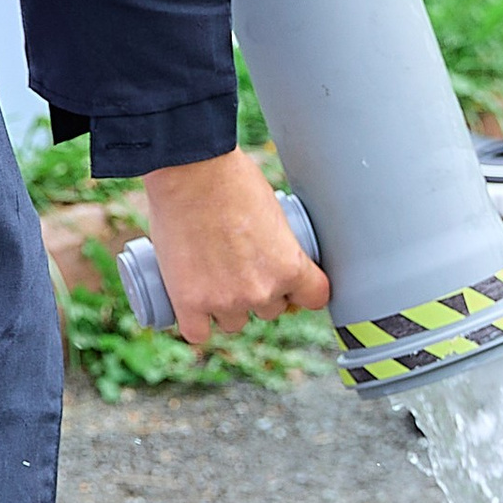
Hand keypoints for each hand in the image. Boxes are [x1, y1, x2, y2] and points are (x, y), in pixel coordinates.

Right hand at [143, 154, 329, 350]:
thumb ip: (276, 241)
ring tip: (212, 280)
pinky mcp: (188, 303)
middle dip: (258, 294)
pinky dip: (195, 322)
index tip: (292, 285)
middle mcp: (262, 291)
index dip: (302, 292)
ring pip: (234, 323)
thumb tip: (274, 251)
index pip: (314, 298)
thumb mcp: (272, 211)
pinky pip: (197, 333)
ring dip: (226, 308)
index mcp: (291, 267)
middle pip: (270, 311)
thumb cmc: (232, 178)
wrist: (189, 170)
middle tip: (240, 268)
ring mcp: (224, 301)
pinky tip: (192, 308)